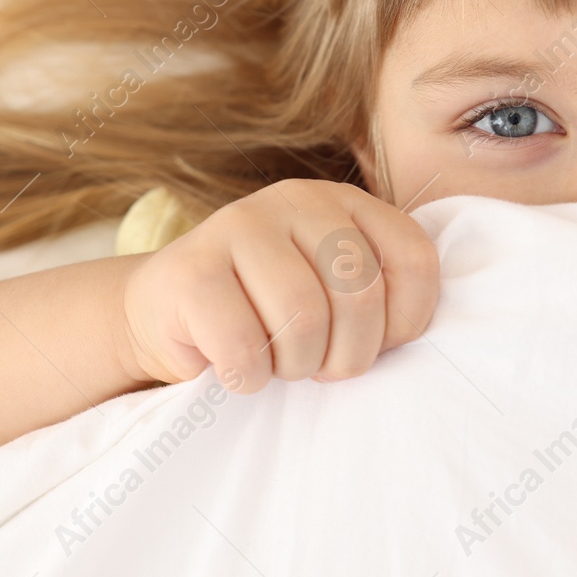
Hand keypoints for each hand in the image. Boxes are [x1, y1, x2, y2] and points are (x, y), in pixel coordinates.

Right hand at [119, 178, 439, 391]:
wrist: (163, 312)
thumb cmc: (265, 312)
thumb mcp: (332, 292)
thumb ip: (376, 295)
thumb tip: (412, 337)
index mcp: (345, 202)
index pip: (413, 260)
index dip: (404, 323)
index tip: (374, 345)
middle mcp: (297, 199)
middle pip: (360, 294)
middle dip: (347, 355)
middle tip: (319, 367)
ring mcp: (240, 224)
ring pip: (304, 319)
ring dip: (295, 366)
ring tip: (277, 364)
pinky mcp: (190, 268)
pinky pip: (245, 346)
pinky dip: (248, 377)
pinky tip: (236, 368)